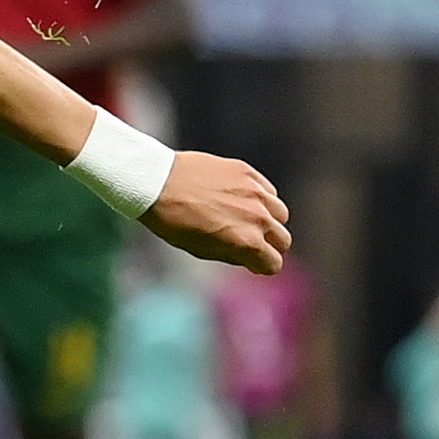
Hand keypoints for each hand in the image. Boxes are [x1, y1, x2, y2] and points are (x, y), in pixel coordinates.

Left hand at [143, 149, 291, 273]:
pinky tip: (240, 199)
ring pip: (280, 214)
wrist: (155, 182)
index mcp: (247, 242)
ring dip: (268, 220)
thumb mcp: (201, 249)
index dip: (261, 266)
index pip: (274, 263)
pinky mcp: (247, 172)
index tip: (251, 262)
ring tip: (245, 219)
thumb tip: (251, 258)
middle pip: (283, 240)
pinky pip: (268, 191)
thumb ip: (233, 254)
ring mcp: (256, 192)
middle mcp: (258, 218)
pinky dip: (261, 198)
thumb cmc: (172, 221)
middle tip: (250, 242)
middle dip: (269, 245)